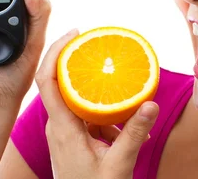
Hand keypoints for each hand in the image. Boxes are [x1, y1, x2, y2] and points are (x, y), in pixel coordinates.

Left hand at [35, 30, 159, 178]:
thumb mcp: (118, 164)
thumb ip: (134, 133)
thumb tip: (150, 103)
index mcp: (62, 128)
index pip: (48, 79)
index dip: (57, 51)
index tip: (76, 33)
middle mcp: (58, 126)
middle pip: (62, 82)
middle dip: (82, 63)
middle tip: (101, 48)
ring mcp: (64, 133)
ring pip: (78, 100)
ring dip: (100, 94)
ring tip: (124, 93)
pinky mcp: (73, 139)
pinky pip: (87, 116)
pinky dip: (105, 114)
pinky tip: (125, 124)